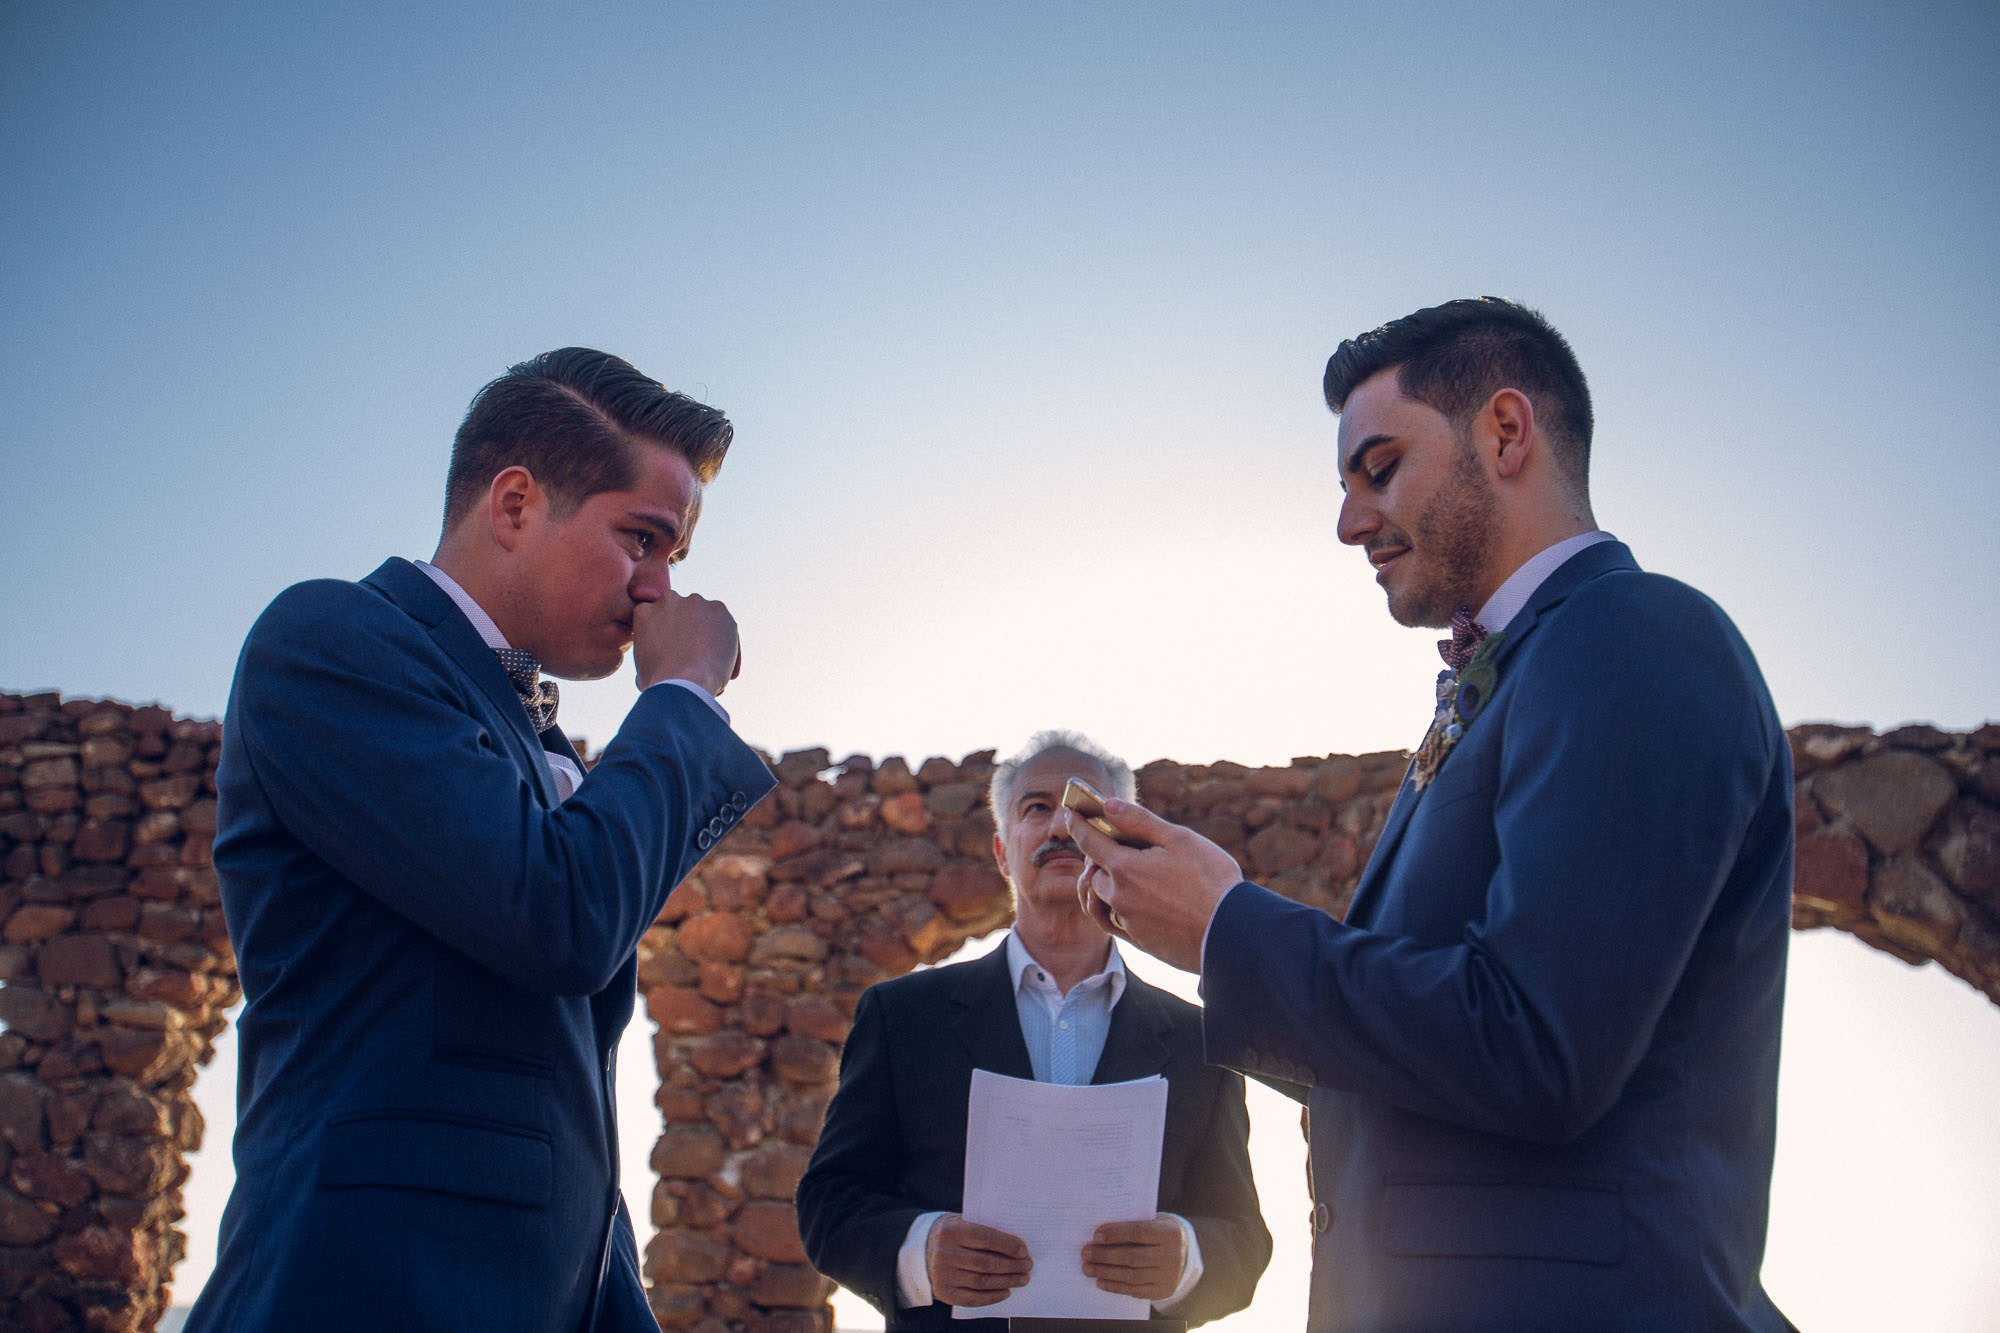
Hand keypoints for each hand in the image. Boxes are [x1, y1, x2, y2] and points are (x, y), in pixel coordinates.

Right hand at [632, 592, 741, 695]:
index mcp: (645, 611)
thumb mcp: (643, 667)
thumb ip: (651, 655)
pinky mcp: (718, 609)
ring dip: (710, 637)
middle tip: (697, 658)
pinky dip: (729, 645)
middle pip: (683, 615)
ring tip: (712, 666)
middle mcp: (668, 599)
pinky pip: (727, 626)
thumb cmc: (659, 683)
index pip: (660, 618)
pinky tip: (726, 668)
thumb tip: (659, 663)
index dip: (670, 637)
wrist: (683, 684)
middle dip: (691, 632)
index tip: (677, 655)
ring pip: (706, 619)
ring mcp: (694, 602)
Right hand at [926, 1214, 1031, 1307]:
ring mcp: (941, 1275)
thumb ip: (984, 1229)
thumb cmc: (954, 1234)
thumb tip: (1017, 1245)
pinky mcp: (943, 1292)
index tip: (1024, 1250)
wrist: (924, 1249)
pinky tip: (1006, 1291)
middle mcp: (944, 1253)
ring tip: (1022, 1279)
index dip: (1007, 1245)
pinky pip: (972, 1298)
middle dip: (1011, 1266)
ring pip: (982, 1281)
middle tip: (1028, 1265)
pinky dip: (992, 1297)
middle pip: (985, 1263)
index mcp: (950, 1231)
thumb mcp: (963, 1222)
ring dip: (1006, 1281)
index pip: (984, 1238)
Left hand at [1067, 797, 1240, 972]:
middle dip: (1095, 856)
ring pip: (1098, 900)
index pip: (1089, 841)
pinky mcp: (1139, 941)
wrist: (1232, 933)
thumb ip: (1140, 822)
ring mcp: (1128, 922)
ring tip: (1111, 875)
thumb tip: (1108, 805)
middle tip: (1112, 845)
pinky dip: (1109, 909)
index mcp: (1125, 868)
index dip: (1078, 824)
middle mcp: (1119, 896)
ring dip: (1098, 885)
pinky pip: (1110, 923)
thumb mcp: (1179, 839)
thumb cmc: (1211, 881)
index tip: (1071, 814)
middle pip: (1093, 872)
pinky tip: (1122, 903)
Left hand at [1081, 1214, 1185, 1301]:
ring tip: (1088, 1268)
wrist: (1184, 1254)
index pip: (1139, 1232)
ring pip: (1132, 1275)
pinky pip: (1135, 1290)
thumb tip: (1099, 1236)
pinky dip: (1115, 1286)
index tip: (1096, 1236)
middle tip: (1086, 1253)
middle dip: (1105, 1255)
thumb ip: (1132, 1227)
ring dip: (1106, 1272)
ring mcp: (1169, 1275)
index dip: (1116, 1234)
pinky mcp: (1163, 1291)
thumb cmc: (1159, 1234)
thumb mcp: (1153, 1224)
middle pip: (1133, 1256)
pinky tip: (1100, 1281)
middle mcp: (1172, 1256)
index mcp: (1170, 1233)